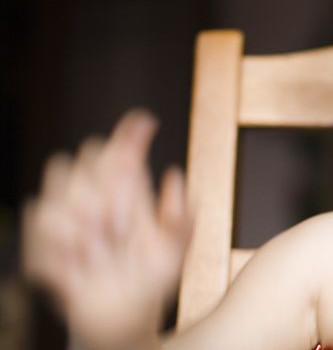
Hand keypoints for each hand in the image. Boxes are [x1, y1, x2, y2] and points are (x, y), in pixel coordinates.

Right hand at [21, 109, 194, 349]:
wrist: (121, 321)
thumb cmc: (151, 280)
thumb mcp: (176, 251)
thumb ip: (181, 215)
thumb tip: (175, 175)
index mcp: (129, 191)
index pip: (123, 149)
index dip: (130, 132)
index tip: (144, 122)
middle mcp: (96, 195)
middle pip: (87, 154)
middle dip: (103, 182)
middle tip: (122, 223)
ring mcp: (65, 215)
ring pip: (60, 186)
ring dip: (82, 217)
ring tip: (103, 248)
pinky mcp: (42, 241)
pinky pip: (41, 221)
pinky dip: (62, 244)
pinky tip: (80, 263)